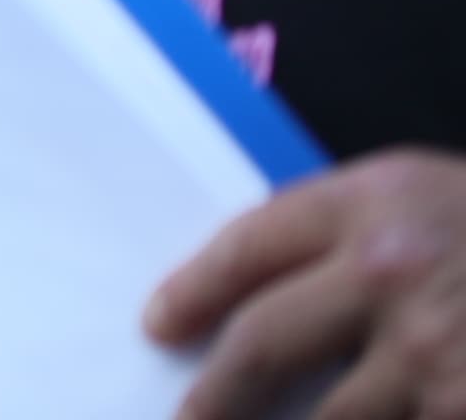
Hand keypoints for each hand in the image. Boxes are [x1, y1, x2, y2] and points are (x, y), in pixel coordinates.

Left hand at [152, 150, 465, 419]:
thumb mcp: (428, 199)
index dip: (193, 292)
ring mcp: (428, 352)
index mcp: (372, 202)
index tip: (159, 325)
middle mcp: (387, 272)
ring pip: (327, 416)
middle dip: (217, 393)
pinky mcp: (461, 409)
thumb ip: (353, 235)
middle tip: (190, 418)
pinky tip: (381, 419)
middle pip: (262, 342)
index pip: (246, 247)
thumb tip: (280, 285)